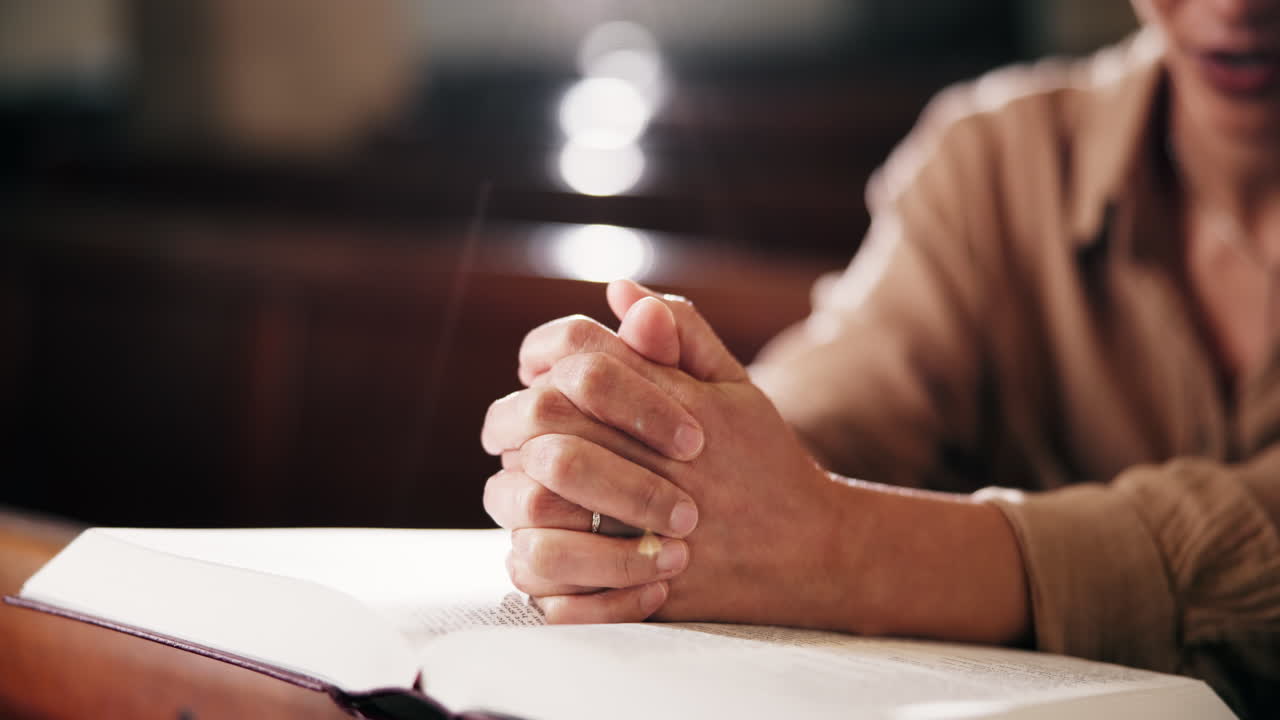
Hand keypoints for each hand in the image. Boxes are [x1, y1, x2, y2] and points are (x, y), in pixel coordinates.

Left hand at [489, 280, 846, 626]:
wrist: (812, 553)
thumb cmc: (764, 461)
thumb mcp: (737, 386)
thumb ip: (683, 333)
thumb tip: (620, 291)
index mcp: (682, 408)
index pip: (585, 359)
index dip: (544, 356)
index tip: (535, 372)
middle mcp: (663, 465)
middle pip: (550, 418)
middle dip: (514, 418)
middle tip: (506, 429)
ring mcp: (650, 529)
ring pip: (538, 496)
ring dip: (514, 484)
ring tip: (519, 482)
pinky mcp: (639, 588)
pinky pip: (552, 570)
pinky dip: (531, 552)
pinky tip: (539, 537)